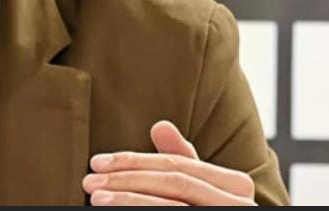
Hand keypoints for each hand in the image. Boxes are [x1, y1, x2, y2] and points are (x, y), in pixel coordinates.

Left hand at [82, 120, 255, 205]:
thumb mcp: (198, 188)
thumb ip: (182, 160)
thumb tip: (160, 125)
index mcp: (236, 184)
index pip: (176, 164)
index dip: (134, 160)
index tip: (97, 162)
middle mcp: (239, 203)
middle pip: (173, 182)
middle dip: (126, 178)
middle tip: (89, 180)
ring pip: (172, 204)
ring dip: (128, 199)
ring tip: (96, 198)